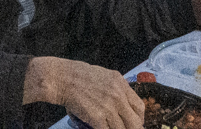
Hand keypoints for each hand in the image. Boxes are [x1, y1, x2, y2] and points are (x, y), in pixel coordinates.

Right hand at [25, 56, 144, 128]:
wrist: (61, 78)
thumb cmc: (78, 76)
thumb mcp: (103, 75)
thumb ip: (116, 88)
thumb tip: (123, 104)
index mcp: (120, 83)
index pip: (139, 107)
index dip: (139, 118)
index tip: (135, 122)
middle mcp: (117, 95)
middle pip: (135, 122)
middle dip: (132, 128)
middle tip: (125, 128)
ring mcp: (108, 107)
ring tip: (109, 126)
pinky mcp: (97, 117)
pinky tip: (100, 127)